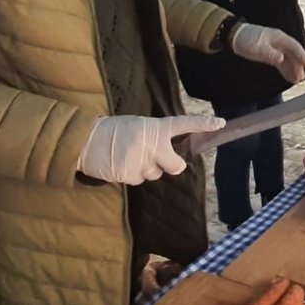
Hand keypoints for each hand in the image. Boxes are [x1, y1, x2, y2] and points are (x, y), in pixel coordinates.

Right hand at [78, 115, 225, 184]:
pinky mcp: (129, 174)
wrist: (85, 139)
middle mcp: (152, 144)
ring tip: (127, 157)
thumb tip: (165, 156)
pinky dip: (130, 175)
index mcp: (154, 128)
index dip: (201, 124)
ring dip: (146, 169)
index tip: (220, 123)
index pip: (182, 124)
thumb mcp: (136, 126)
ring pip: (154, 174)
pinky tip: (119, 165)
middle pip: (176, 166)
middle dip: (171, 166)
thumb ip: (154, 138)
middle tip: (159, 160)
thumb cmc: (112, 131)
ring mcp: (141, 161)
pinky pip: (138, 180)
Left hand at [231, 23, 304, 83]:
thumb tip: (281, 59)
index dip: (302, 56)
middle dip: (298, 65)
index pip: (294, 47)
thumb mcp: (257, 47)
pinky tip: (289, 77)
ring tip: (296, 80)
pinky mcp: (271, 54)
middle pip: (293, 54)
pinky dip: (286, 70)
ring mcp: (276, 48)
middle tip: (301, 77)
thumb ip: (270, 53)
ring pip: (288, 59)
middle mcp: (280, 42)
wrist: (235, 36)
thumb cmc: (246, 39)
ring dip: (293, 69)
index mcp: (279, 38)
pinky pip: (281, 62)